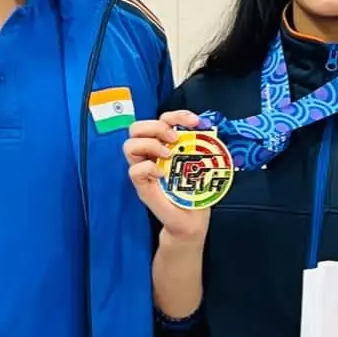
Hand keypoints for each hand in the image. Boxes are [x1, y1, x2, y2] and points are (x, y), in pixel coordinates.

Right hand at [122, 110, 210, 241]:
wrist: (192, 221)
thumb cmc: (195, 193)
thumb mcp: (201, 166)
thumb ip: (200, 148)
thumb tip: (208, 129)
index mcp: (165, 145)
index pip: (162, 119)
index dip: (176, 115)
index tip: (194, 122)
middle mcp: (151, 154)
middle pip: (137, 127)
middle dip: (156, 126)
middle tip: (175, 138)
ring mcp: (144, 170)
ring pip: (129, 145)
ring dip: (150, 144)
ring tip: (168, 156)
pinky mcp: (142, 186)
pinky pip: (134, 170)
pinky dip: (147, 167)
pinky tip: (162, 174)